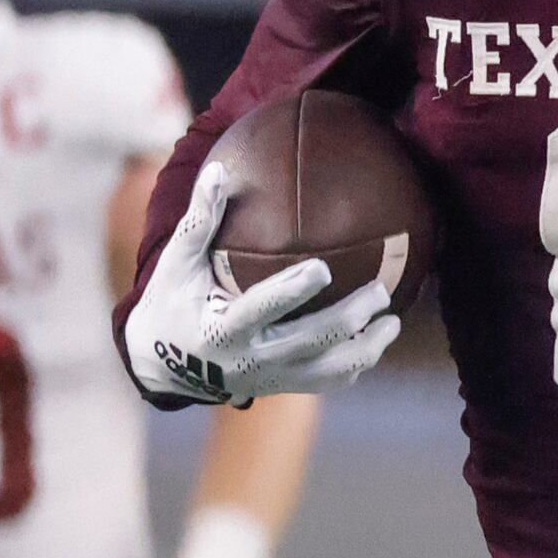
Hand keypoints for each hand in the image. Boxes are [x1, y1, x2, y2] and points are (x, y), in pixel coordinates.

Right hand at [123, 162, 398, 404]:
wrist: (164, 364)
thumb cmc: (173, 301)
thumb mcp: (177, 263)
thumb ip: (200, 220)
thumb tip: (219, 170)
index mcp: (221, 328)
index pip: (261, 309)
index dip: (292, 291)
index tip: (323, 268)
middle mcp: (248, 359)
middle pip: (309, 342)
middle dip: (348, 318)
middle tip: (380, 291)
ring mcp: (269, 378)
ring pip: (327, 371)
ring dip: (366, 349)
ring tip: (393, 321)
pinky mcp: (282, 387)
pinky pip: (327, 383)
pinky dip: (356, 365)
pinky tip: (377, 342)